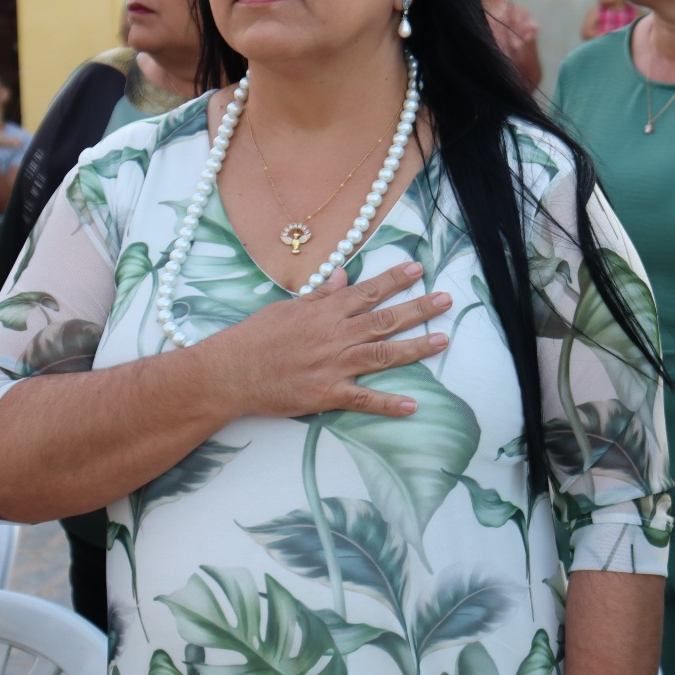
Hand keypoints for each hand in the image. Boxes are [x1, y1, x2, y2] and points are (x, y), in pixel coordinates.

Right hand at [195, 261, 452, 420]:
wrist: (228, 373)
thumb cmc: (254, 338)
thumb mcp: (287, 307)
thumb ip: (319, 294)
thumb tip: (343, 275)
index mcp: (324, 312)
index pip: (367, 291)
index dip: (394, 279)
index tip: (418, 269)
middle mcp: (334, 335)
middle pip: (384, 319)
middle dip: (418, 308)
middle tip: (446, 300)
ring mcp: (333, 365)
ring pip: (382, 353)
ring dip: (415, 348)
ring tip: (442, 341)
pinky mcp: (327, 393)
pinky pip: (364, 399)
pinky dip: (388, 403)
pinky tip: (412, 405)